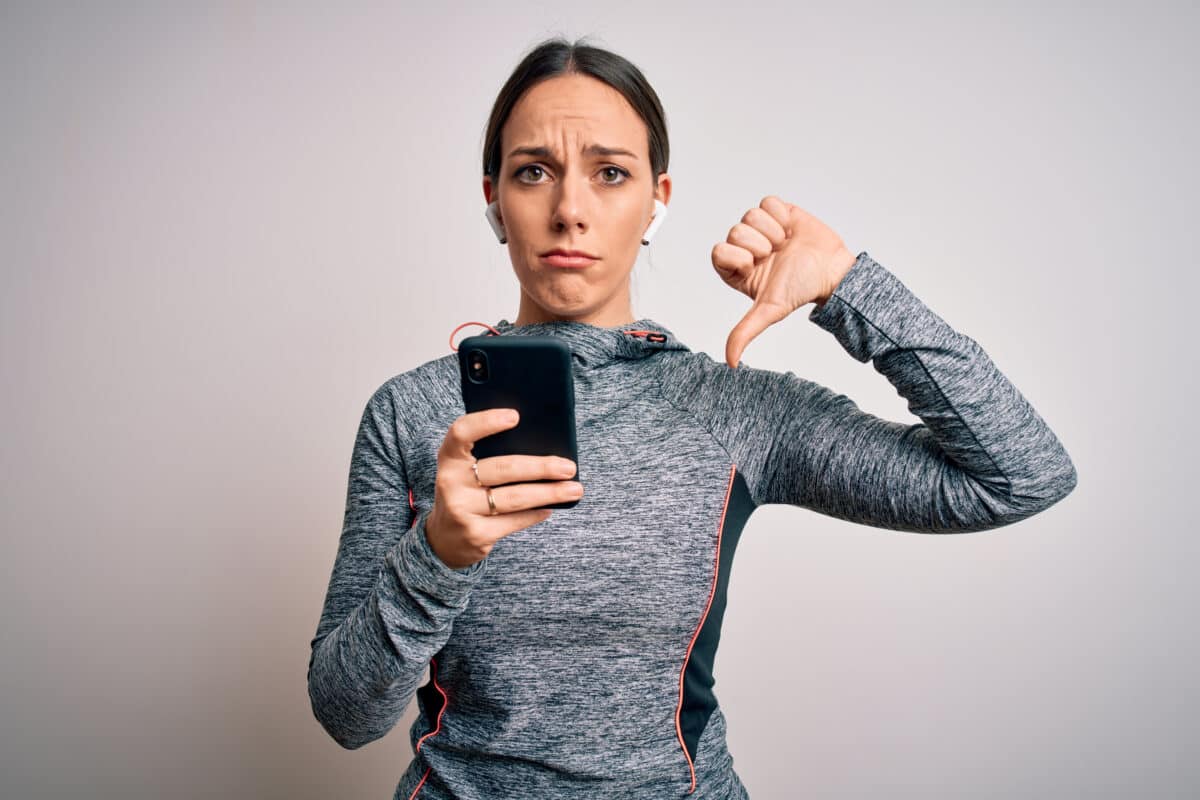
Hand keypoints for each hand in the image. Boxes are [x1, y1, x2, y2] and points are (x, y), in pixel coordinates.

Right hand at [424, 408, 582, 569]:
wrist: (443, 539)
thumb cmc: (465, 492)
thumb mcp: (465, 471)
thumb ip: (488, 454)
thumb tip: (541, 444)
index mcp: (449, 458)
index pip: (462, 432)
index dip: (487, 422)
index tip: (515, 416)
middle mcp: (451, 482)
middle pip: (503, 468)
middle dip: (541, 467)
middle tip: (569, 467)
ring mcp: (462, 510)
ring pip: (515, 497)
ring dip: (549, 493)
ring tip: (574, 489)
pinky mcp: (476, 534)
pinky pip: (515, 521)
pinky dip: (536, 513)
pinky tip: (551, 507)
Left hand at [711, 195, 856, 367]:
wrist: (833, 271)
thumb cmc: (800, 290)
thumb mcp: (769, 311)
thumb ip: (744, 331)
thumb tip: (730, 363)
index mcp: (736, 268)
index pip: (718, 251)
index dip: (739, 257)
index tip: (759, 266)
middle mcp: (745, 247)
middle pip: (735, 231)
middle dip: (760, 244)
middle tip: (776, 256)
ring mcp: (760, 228)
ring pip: (751, 215)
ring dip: (773, 231)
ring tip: (786, 245)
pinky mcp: (777, 211)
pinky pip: (768, 202)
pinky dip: (782, 216)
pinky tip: (792, 231)